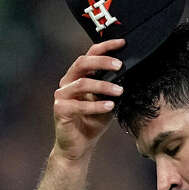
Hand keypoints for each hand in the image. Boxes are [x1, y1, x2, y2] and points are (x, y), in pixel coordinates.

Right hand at [52, 39, 125, 161]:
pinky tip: (110, 106)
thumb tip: (128, 73)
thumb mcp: (107, 101)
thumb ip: (113, 87)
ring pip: (82, 83)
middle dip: (102, 61)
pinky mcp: (60, 110)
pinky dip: (96, 105)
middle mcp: (67, 82)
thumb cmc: (93, 122)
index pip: (90, 54)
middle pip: (82, 62)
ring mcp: (61, 95)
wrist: (79, 146)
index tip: (123, 43)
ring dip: (103, 86)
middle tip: (120, 65)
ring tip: (120, 91)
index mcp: (78, 76)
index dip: (106, 46)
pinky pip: (79, 105)